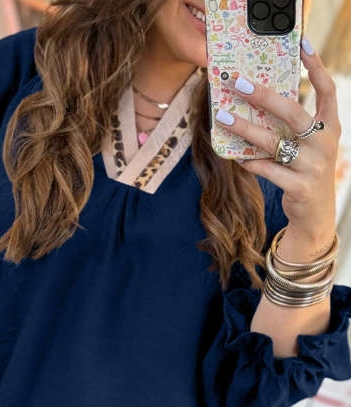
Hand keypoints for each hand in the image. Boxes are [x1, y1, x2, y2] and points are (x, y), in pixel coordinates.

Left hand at [215, 37, 341, 239]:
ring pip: (273, 142)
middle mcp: (324, 143)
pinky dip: (249, 162)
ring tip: (223, 117)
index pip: (327, 90)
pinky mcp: (298, 186)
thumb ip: (292, 127)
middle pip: (292, 112)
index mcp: (330, 127)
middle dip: (264, 95)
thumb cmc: (306, 171)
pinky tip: (234, 156)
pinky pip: (267, 169)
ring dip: (245, 129)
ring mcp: (313, 166)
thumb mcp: (308, 146)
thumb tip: (257, 101)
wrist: (315, 215)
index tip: (301, 44)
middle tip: (238, 83)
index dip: (316, 66)